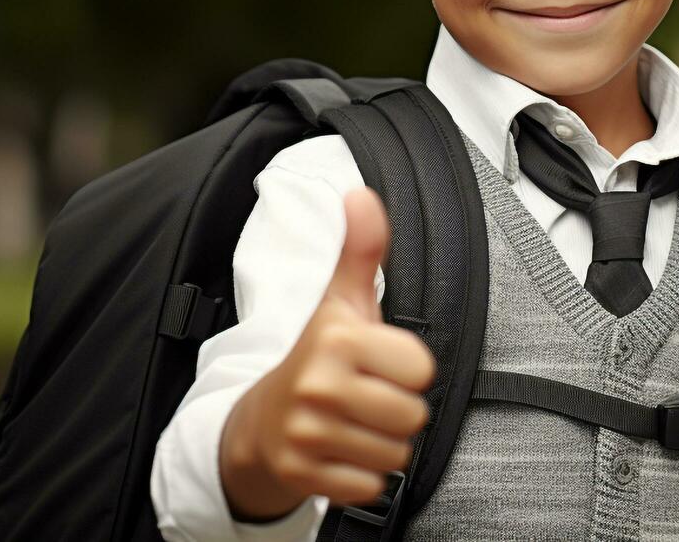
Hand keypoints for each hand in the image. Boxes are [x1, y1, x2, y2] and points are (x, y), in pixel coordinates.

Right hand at [220, 187, 435, 520]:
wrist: (258, 422)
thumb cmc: (315, 357)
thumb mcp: (340, 301)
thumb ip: (361, 251)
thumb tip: (362, 194)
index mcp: (336, 339)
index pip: (419, 368)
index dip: (407, 369)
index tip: (380, 363)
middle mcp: (319, 385)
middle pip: (411, 414)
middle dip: (396, 410)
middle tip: (367, 397)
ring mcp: (308, 433)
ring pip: (395, 452)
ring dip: (382, 443)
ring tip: (355, 423)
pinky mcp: (304, 474)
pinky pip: (371, 484)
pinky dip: (363, 474)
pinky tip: (342, 452)